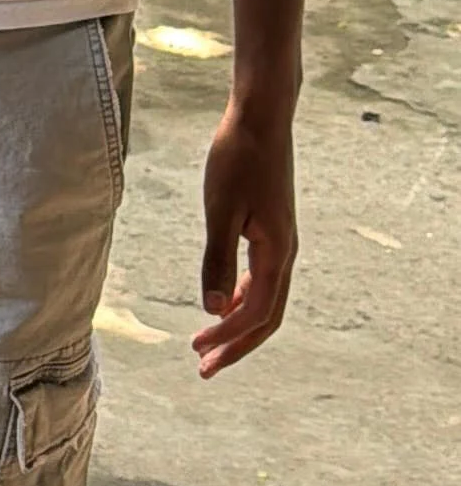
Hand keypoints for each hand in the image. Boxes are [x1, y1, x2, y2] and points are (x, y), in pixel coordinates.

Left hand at [195, 96, 297, 375]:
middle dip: (235, 344)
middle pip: (266, 316)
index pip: (255, 313)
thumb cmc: (238, 158)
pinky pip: (261, 278)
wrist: (261, 118)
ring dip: (236, 322)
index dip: (229, 340)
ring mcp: (280, 242)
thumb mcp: (220, 210)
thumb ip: (217, 260)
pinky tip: (220, 301)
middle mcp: (285, 253)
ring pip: (264, 298)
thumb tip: (211, 309)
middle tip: (204, 368)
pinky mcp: (271, 229)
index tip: (199, 357)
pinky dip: (240, 297)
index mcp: (277, 253)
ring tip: (206, 342)